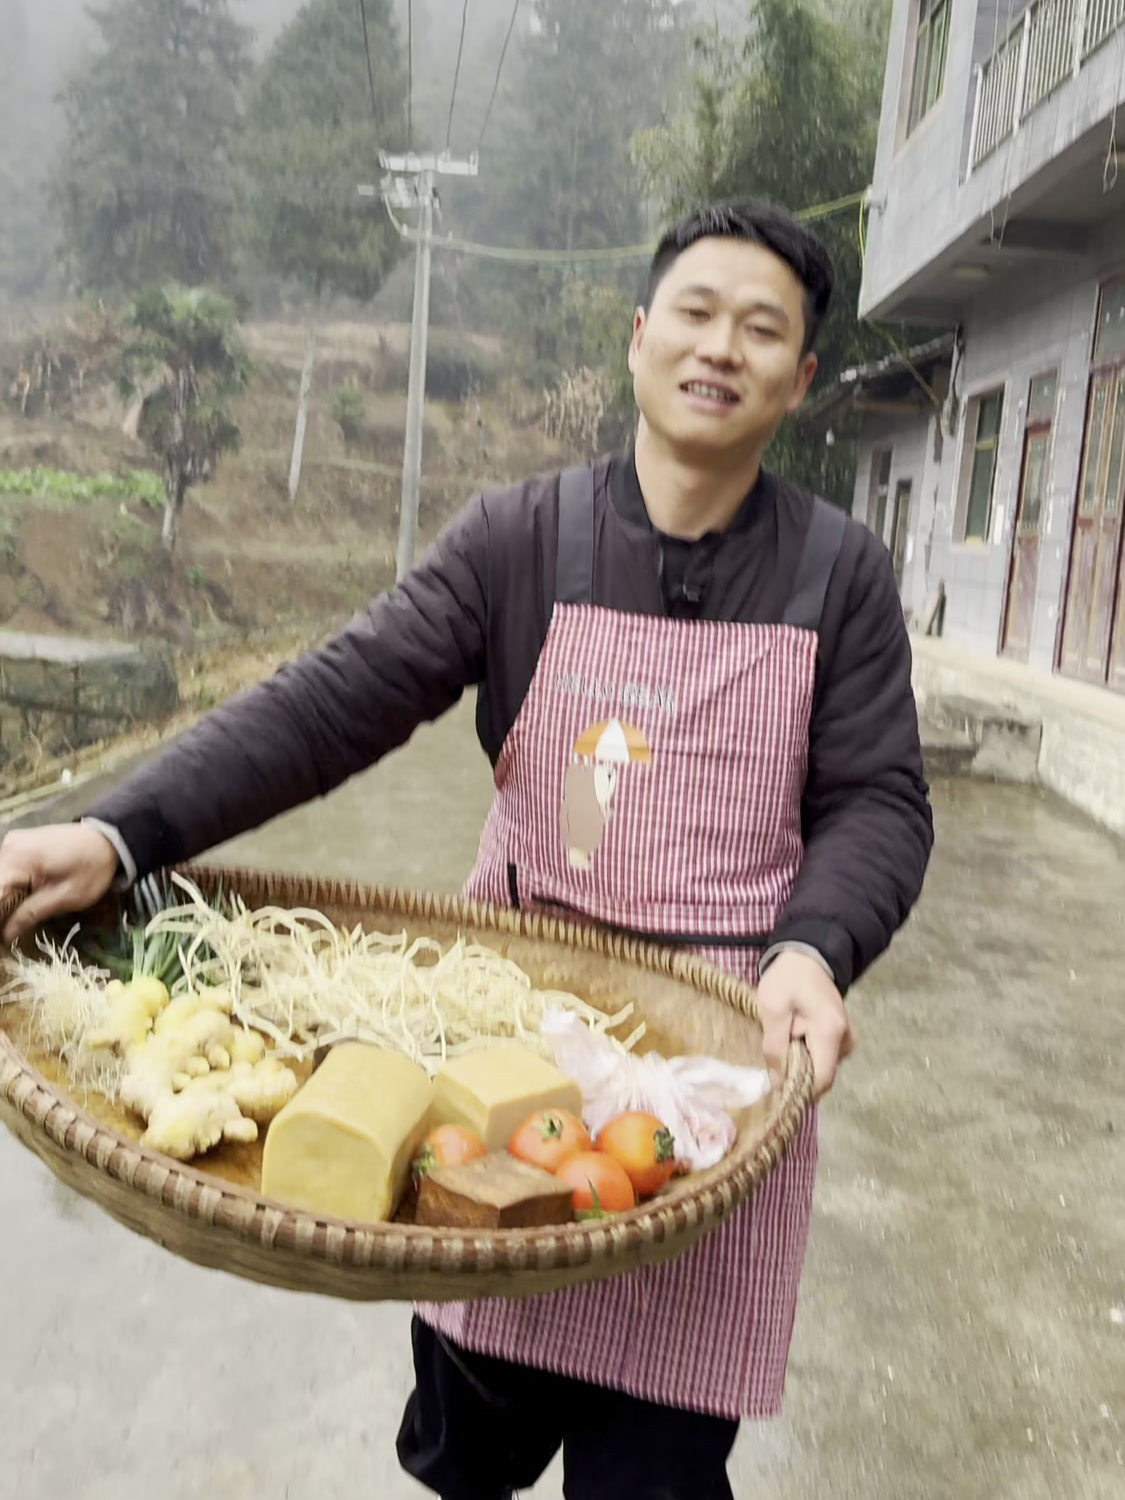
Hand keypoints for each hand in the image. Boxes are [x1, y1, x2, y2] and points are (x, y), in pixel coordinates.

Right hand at [0, 825, 119, 944]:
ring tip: (11, 921)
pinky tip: (15, 904)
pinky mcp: (17, 845)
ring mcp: (11, 843)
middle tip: (8, 932)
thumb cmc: (92, 869)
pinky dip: (8, 888)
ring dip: (3, 900)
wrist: (108, 840)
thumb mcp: (65, 897)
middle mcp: (8, 847)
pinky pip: (5, 870)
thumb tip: (5, 935)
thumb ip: (31, 914)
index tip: (2, 937)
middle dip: (1, 910)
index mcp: (18, 858)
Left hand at [757, 951, 856, 1099]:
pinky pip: (823, 1058)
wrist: (806, 958)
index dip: (799, 1089)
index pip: (822, 1079)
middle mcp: (846, 1041)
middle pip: (822, 1076)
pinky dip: (807, 1054)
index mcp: (831, 1032)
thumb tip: (778, 1082)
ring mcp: (847, 1040)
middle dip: (797, 1072)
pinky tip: (795, 1036)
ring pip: (821, 1068)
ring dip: (801, 1062)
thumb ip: (775, 1047)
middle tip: (777, 1050)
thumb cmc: (787, 980)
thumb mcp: (772, 1008)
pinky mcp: (842, 1038)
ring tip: (786, 1037)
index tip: (777, 1084)